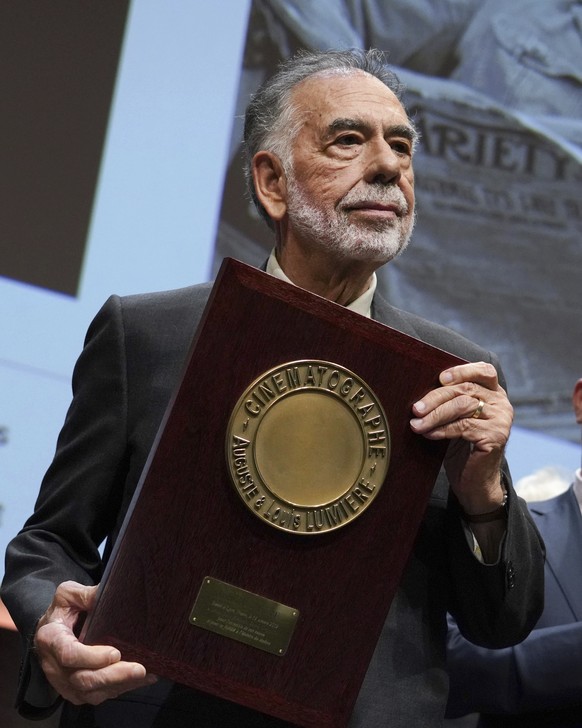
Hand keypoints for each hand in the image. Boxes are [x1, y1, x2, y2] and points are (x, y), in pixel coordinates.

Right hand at [34, 581, 156, 704]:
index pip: (69, 654)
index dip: (92, 657)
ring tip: (144, 675)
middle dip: (113, 676)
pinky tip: (140, 680)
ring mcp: (64, 681)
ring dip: (119, 686)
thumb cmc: (62, 611)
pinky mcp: (74, 690)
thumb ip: (85, 594)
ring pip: (90, 693)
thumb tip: (108, 592)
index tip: (115, 653)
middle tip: (139, 669)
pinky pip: (96, 696)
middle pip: (82, 679)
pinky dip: (119, 689)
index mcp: (51, 638)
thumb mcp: (68, 595)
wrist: (51, 630)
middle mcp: (54, 665)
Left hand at [410, 362, 512, 513]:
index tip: (440, 378)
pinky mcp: (495, 437)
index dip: (462, 371)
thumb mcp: (456, 418)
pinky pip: (463, 427)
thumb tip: (419, 387)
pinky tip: (428, 433)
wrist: (475, 482)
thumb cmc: (461, 447)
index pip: (484, 371)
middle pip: (466, 389)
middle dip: (436, 398)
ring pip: (463, 406)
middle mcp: (502, 403)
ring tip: (416, 424)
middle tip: (415, 409)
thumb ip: (450, 400)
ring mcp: (501, 420)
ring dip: (435, 414)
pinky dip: (442, 429)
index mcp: (494, 393)